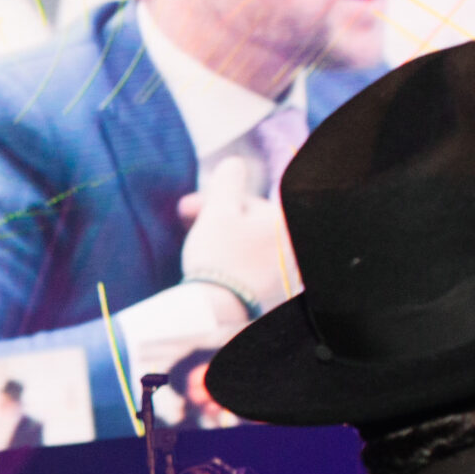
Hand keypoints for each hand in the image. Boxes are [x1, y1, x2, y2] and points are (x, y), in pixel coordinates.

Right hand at [176, 155, 297, 319]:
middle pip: (250, 222)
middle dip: (216, 218)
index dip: (215, 199)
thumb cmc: (218, 257)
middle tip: (184, 224)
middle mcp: (290, 246)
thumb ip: (228, 180)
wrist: (215, 310)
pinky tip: (213, 266)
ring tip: (195, 246)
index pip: (248, 200)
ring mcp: (284, 271)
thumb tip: (234, 163)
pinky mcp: (272, 291)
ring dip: (222, 238)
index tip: (187, 209)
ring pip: (248, 243)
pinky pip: (250, 265)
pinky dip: (232, 260)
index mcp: (282, 223)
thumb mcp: (218, 210)